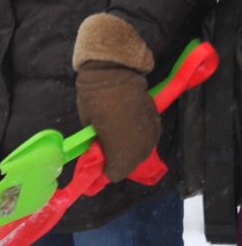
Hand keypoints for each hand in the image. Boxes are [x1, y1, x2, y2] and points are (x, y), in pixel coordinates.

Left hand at [75, 62, 159, 181]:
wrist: (114, 73)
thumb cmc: (94, 99)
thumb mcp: (89, 126)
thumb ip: (97, 145)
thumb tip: (99, 154)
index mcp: (122, 148)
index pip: (117, 172)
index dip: (106, 171)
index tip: (99, 166)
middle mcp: (140, 145)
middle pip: (132, 164)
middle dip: (119, 163)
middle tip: (107, 156)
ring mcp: (151, 133)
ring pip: (142, 153)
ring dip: (130, 153)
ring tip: (118, 146)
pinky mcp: (157, 122)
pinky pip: (149, 139)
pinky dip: (139, 141)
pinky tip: (129, 135)